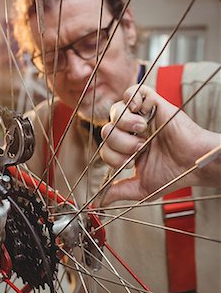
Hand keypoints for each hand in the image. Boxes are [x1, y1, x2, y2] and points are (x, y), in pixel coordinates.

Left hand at [100, 85, 219, 203]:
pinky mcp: (154, 104)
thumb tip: (99, 201)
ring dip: (124, 122)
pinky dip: (131, 97)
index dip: (112, 156)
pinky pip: (132, 91)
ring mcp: (142, 117)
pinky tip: (138, 110)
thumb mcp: (141, 188)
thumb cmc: (173, 175)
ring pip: (115, 110)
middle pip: (107, 129)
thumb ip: (119, 191)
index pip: (105, 148)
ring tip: (141, 129)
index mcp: (128, 150)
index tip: (131, 162)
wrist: (193, 164)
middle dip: (119, 142)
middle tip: (140, 147)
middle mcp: (132, 133)